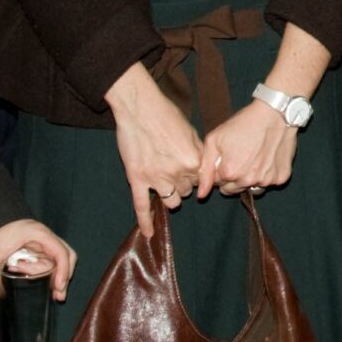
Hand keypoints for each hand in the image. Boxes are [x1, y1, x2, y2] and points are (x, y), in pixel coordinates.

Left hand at [0, 219, 75, 303]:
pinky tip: (46, 283)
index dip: (63, 270)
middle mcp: (46, 236)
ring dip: (58, 275)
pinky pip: (54, 260)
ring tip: (53, 293)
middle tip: (59, 295)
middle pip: (67, 255)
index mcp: (38, 234)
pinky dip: (53, 272)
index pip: (60, 252)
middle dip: (64, 276)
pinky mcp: (43, 246)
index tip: (58, 287)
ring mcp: (45, 241)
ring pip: (61, 259)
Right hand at [104, 63, 205, 236]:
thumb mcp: (191, 132)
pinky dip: (146, 221)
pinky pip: (142, 206)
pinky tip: (149, 233)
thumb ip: (198, 153)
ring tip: (166, 185)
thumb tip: (204, 168)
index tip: (194, 174)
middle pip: (187, 192)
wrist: (139, 107)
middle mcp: (177, 173)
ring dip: (171, 196)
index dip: (198, 178)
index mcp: (194, 162)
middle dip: (184, 185)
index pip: (202, 182)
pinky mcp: (137, 179)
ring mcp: (156, 178)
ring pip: (171, 201)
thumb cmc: (166, 114)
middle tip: (175, 170)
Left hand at [201, 97, 300, 195]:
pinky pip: (270, 183)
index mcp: (230, 173)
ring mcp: (267, 180)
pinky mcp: (281, 177)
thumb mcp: (215, 140)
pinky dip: (267, 174)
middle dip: (233, 177)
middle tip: (240, 157)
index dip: (220, 170)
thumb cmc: (243, 124)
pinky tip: (267, 158)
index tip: (227, 157)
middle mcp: (249, 181)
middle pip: (234, 189)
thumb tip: (202, 194)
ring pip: (252, 188)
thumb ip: (205, 169)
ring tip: (254, 157)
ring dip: (250, 178)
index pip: (218, 184)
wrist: (274, 114)